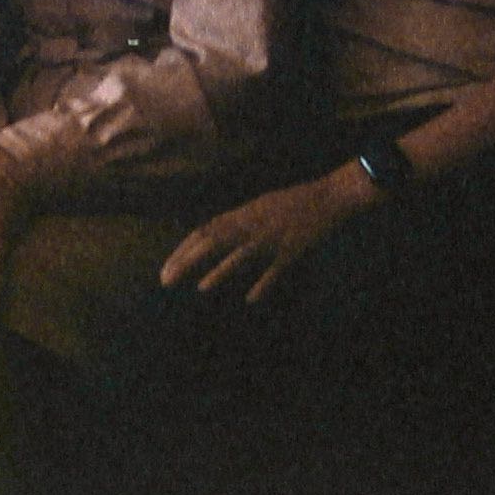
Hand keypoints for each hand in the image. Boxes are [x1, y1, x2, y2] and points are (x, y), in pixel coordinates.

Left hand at [159, 171, 370, 303]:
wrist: (329, 195)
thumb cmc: (293, 201)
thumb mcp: (259, 206)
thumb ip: (238, 221)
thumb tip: (212, 233)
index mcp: (243, 213)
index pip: (204, 231)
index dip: (182, 250)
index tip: (165, 268)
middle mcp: (252, 224)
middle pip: (214, 242)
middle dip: (188, 261)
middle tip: (167, 281)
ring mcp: (272, 237)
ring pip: (242, 255)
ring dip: (221, 271)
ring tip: (201, 288)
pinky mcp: (293, 250)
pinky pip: (276, 268)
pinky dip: (264, 283)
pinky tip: (252, 298)